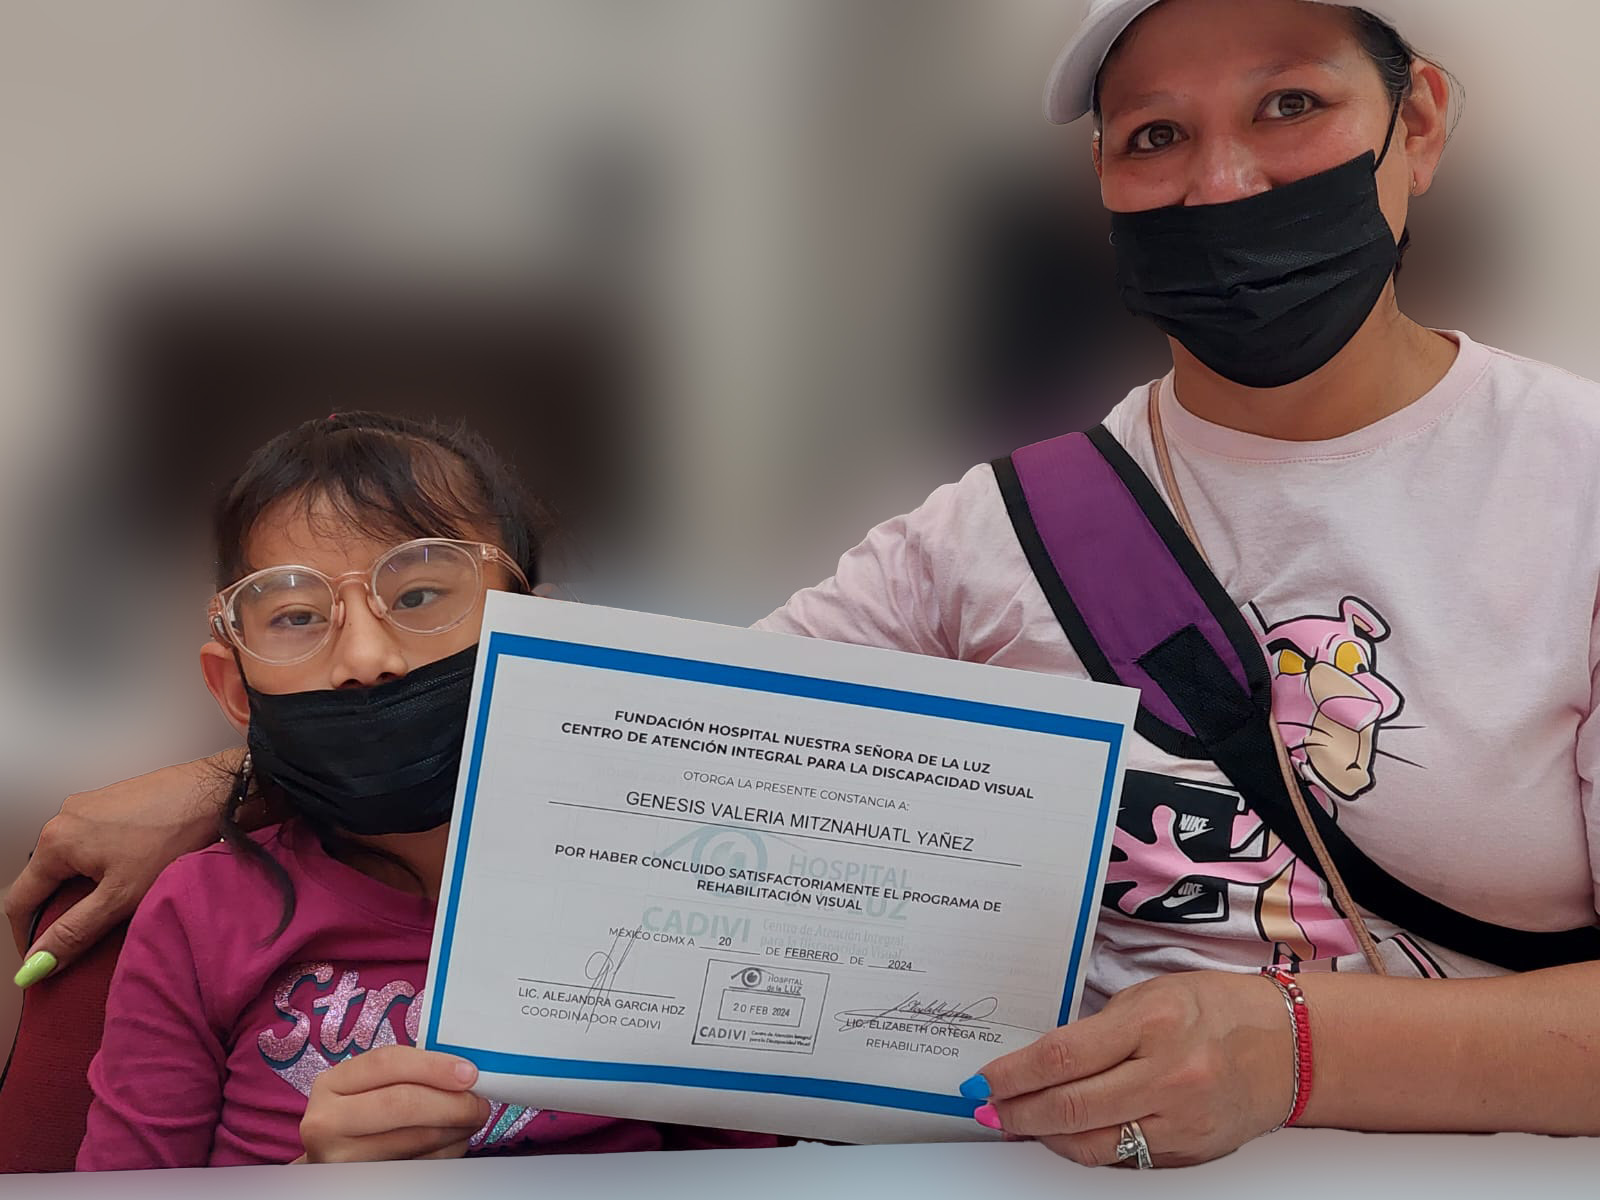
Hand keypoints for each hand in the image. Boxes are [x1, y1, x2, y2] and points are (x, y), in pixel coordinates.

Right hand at [4, 751, 238, 978]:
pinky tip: (133, 876)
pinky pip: (95, 842)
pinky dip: (104, 866)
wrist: (221, 792)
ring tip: (115, 907)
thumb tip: (37, 963)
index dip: (29, 937)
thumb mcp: (121, 897)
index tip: (43, 961)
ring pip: (72, 860)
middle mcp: (66, 817)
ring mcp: (91, 805)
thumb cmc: (176, 836)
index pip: (19, 900)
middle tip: (84, 938)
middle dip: (59, 911)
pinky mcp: (117, 801)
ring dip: (85, 888)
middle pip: (45, 878)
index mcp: (55, 840)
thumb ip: (74, 931)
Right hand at [298, 1046, 490, 1162]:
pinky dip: (446, 1152)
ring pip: (414, 1139)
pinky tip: (454, 1141)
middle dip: (451, 1102)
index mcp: (332, 1084)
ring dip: (456, 1129)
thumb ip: (409, 1073)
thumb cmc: (362, 1111)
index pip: (387, 1062)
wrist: (334, 1157)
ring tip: (472, 1120)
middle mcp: (328, 1122)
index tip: (469, 1073)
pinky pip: (419, 1167)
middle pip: (401, 1103)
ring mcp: (341, 1159)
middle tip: (479, 1104)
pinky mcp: (363, 1185)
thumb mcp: (371, 1085)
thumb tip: (465, 1073)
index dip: (434, 1066)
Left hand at [973, 970, 1292, 1167]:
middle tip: (990, 1109)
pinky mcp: (1190, 1153)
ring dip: (1046, 1138)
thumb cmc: (1216, 1010)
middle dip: (1018, 1113)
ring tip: (1021, 1124)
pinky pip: (1125, 1160)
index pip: (1061, 1057)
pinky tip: (1068, 1136)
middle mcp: (1167, 1076)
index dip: (1012, 1075)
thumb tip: (1040, 1062)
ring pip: (1093, 1146)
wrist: (1289, 1047)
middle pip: (1070, 1108)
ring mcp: (1180, 1121)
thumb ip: (1097, 1030)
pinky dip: (1089, 1149)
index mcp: (1152, 1024)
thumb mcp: (1150, 997)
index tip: (984, 1081)